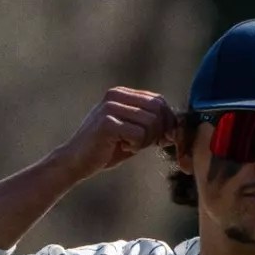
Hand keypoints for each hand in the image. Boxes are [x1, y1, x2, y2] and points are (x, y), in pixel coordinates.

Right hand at [50, 87, 177, 180]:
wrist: (76, 161)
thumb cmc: (107, 148)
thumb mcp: (133, 132)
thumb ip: (152, 125)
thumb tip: (177, 126)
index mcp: (121, 93)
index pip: (158, 101)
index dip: (166, 121)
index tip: (161, 139)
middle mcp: (115, 95)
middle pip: (158, 109)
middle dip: (159, 132)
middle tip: (144, 144)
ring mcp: (110, 107)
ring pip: (151, 122)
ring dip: (147, 140)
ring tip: (131, 145)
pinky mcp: (107, 123)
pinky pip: (139, 134)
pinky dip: (137, 146)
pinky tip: (123, 147)